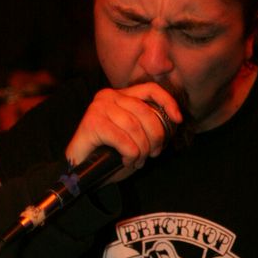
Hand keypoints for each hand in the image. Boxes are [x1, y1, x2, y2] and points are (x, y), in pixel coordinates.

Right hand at [65, 83, 180, 183]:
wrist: (80, 168)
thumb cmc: (108, 153)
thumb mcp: (134, 135)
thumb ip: (148, 124)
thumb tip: (172, 122)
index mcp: (120, 95)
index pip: (150, 89)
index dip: (168, 102)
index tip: (178, 119)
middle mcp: (108, 96)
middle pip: (145, 112)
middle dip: (155, 137)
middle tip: (153, 154)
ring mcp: (98, 108)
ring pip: (135, 127)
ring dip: (141, 149)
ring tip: (137, 160)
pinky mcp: (92, 123)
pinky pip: (123, 139)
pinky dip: (130, 154)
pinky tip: (126, 161)